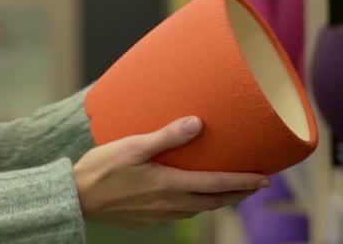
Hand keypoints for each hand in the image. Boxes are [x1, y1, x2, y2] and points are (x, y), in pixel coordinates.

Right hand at [72, 116, 268, 228]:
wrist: (77, 197)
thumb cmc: (102, 168)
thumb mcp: (134, 146)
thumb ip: (167, 136)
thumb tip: (197, 123)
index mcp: (170, 185)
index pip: (217, 185)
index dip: (244, 182)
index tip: (265, 179)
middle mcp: (171, 204)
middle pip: (215, 201)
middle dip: (239, 193)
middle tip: (257, 185)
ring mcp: (160, 214)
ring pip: (200, 209)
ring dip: (219, 200)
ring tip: (229, 190)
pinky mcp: (149, 219)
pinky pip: (182, 213)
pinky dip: (197, 205)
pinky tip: (192, 197)